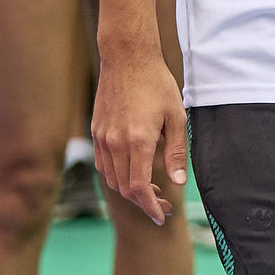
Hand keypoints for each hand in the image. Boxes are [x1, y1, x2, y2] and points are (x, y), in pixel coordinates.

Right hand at [92, 51, 189, 226]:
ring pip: (111, 178)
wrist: (127, 59)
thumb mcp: (176, 117)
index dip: (149, 207)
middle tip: (163, 205)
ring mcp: (102, 137)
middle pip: (124, 188)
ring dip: (129, 190)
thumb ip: (177, 152)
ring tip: (150, 191)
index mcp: (139, 141)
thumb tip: (178, 183)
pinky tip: (132, 172)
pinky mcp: (96, 131)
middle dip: (143, 202)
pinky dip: (116, 175)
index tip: (161, 216)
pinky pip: (103, 163)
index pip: (139, 188)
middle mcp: (116, 142)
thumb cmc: (157, 84)